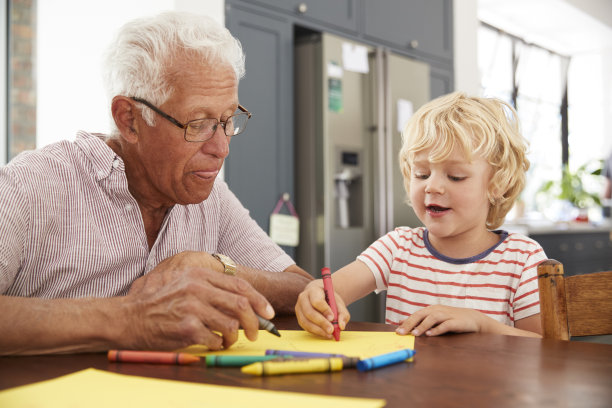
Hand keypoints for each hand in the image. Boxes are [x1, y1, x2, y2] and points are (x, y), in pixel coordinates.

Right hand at [124, 251, 273, 350]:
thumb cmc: (159, 303)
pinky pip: (215, 339)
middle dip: (254, 322)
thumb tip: (244, 304)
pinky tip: (210, 343)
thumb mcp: (185, 285)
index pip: (240, 286)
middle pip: (241, 304)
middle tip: (256, 333)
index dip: (259, 300)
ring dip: (234, 337)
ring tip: (228, 341)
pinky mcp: (186, 327)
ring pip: (231, 325)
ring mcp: (192, 307)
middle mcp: (197, 288)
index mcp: (199, 275)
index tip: (268, 312)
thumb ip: (211, 290)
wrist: (129, 317)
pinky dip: (217, 344)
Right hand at [295, 280, 349, 338]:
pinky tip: (325, 334)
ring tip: (329, 334)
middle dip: (321, 323)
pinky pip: (306, 327)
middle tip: (331, 330)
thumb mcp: (338, 303)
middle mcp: (303, 298)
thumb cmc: (329, 299)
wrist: (319, 297)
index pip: (316, 301)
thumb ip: (342, 313)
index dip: (324, 310)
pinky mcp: (299, 318)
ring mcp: (299, 309)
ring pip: (306, 321)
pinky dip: (316, 332)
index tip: (332, 318)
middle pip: (309, 312)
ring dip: (318, 330)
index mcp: (313, 290)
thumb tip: (341, 326)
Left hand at [395, 305, 483, 336]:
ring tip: (414, 334)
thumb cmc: (452, 319)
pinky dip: (438, 329)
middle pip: (421, 315)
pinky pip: (446, 325)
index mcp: (431, 310)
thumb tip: (403, 323)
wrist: (473, 318)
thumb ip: (421, 321)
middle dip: (410, 324)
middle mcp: (437, 310)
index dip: (406, 322)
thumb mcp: (435, 319)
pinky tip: (431, 334)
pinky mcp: (456, 322)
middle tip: (401, 332)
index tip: (397, 330)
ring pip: (432, 318)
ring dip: (422, 326)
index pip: (416, 315)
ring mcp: (447, 315)